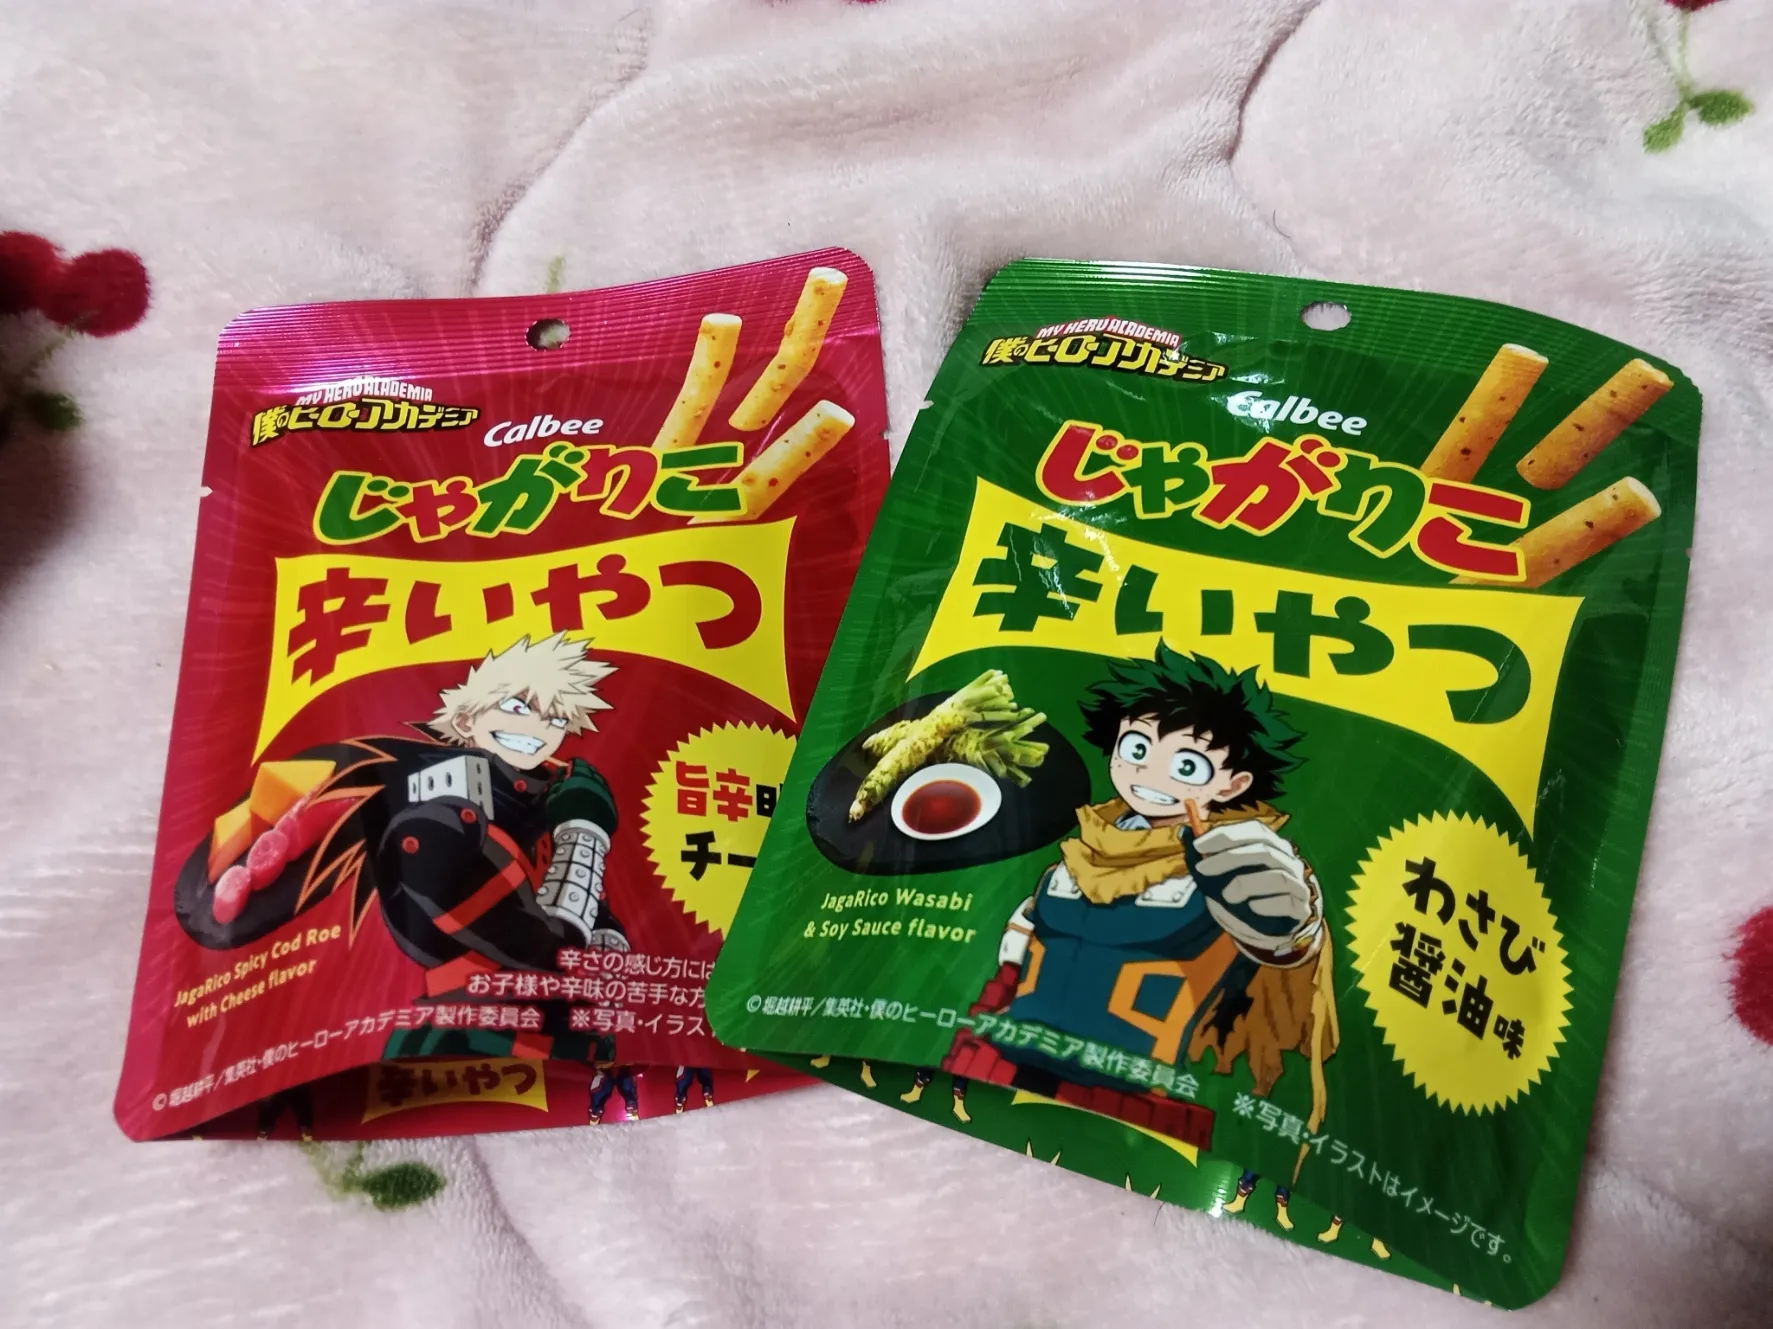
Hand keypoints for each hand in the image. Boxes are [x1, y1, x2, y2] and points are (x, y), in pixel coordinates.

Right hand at [547, 758, 617, 831]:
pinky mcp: (612, 806)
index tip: (568, 767)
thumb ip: (557, 783)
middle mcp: (597, 782)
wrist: (582, 833)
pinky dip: (601, 795)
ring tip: (588, 788)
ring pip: (601, 783)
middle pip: (592, 772)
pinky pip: (606, 796)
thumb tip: (561, 774)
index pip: (579, 764)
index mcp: (582, 778)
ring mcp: (607, 794)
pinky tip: (596, 800)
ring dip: (594, 783)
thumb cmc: (564, 814)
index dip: (573, 765)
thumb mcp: (554, 797)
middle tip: (578, 776)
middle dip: (585, 772)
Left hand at [1188, 820, 1318, 954]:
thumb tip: (1185, 834)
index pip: (1254, 830)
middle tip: (1202, 869)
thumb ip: (1210, 855)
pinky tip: (1252, 909)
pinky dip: (1267, 905)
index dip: (1226, 835)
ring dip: (1247, 884)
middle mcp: (1288, 859)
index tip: (1199, 845)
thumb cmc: (1246, 891)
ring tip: (1227, 896)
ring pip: (1277, 876)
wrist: (1272, 923)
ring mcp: (1298, 883)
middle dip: (1229, 858)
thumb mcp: (1227, 872)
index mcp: (1272, 844)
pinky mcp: (1301, 907)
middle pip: (1264, 850)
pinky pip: (1287, 903)